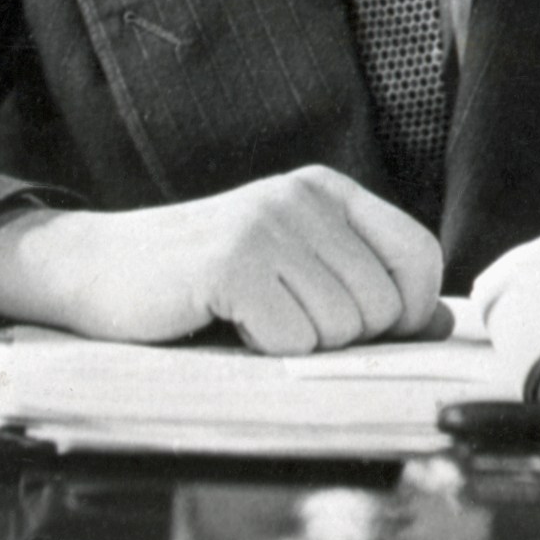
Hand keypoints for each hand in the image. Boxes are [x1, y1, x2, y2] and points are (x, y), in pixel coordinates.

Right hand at [0, 165, 442, 354]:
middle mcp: (304, 197)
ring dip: (298, 345)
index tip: (368, 331)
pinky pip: (292, 339)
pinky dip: (262, 350)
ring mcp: (267, 225)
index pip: (419, 254)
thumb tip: (443, 320)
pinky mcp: (232, 262)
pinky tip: (227, 324)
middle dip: (343, 339)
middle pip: (384, 306)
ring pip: (342, 328)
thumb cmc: (200, 278)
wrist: (96, 267)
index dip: (409, 311)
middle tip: (283, 322)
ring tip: (250, 317)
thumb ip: (363, 283)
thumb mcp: (291, 265)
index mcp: (326, 190)